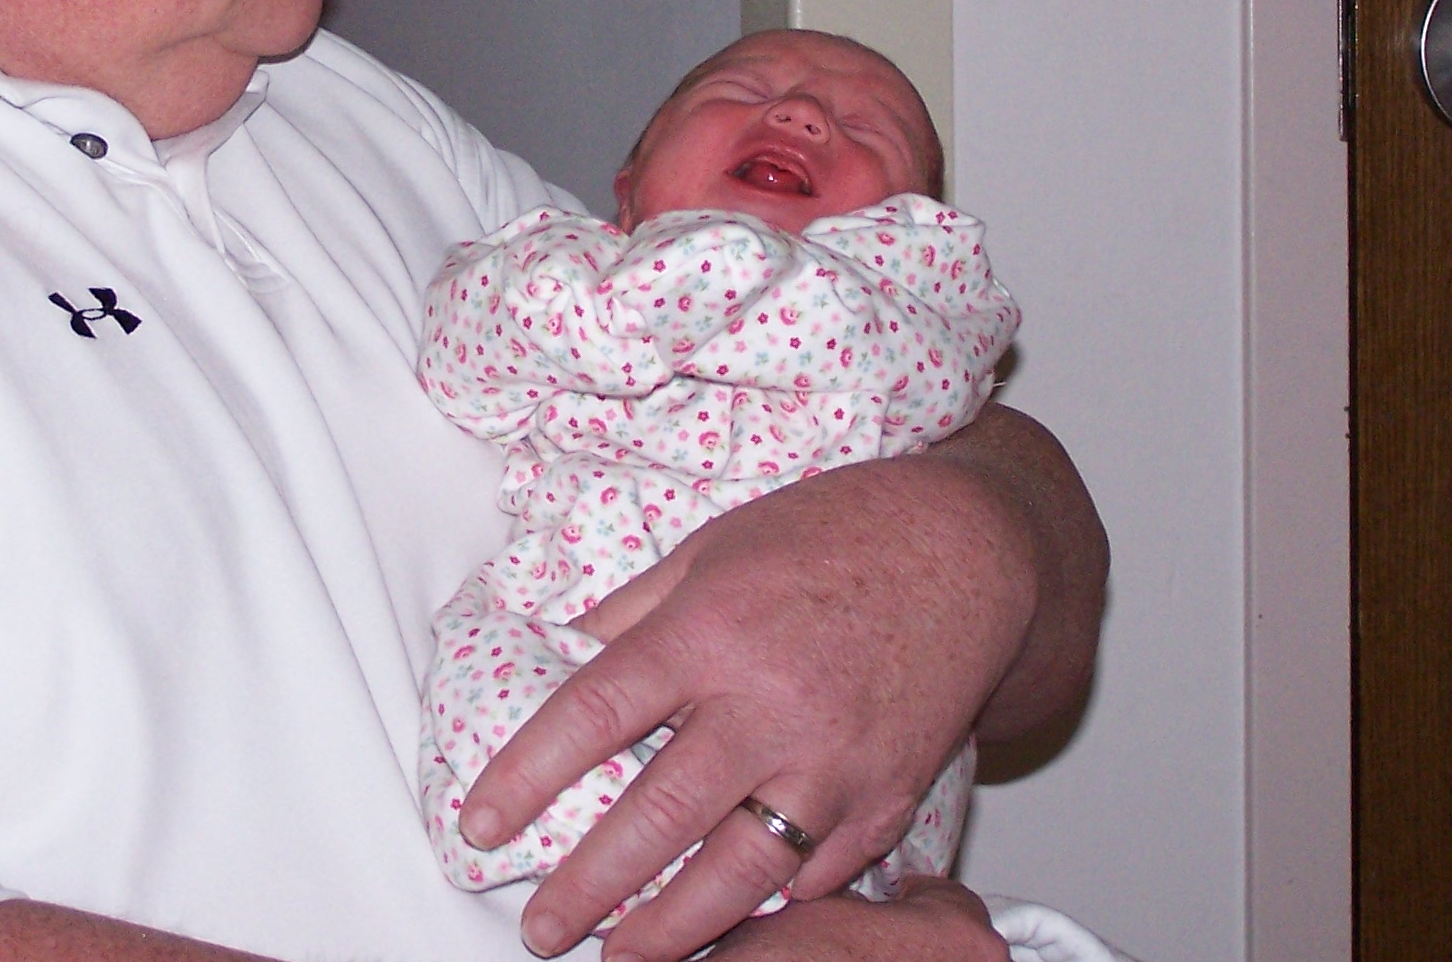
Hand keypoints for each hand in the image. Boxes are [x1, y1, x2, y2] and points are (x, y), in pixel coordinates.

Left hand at [460, 405, 1103, 961]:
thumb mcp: (716, 545)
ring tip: (619, 956)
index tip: (480, 822)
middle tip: (539, 926)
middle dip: (585, 885)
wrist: (971, 551)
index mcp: (712, 629)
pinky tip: (724, 926)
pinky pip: (814, 878)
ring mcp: (834, 761)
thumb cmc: (838, 532)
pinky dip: (765, 910)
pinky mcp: (886, 799)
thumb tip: (568, 655)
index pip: (594, 715)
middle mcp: (769, 703)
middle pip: (654, 817)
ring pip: (734, 874)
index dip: (527, 775)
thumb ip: (638, 610)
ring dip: (667, 928)